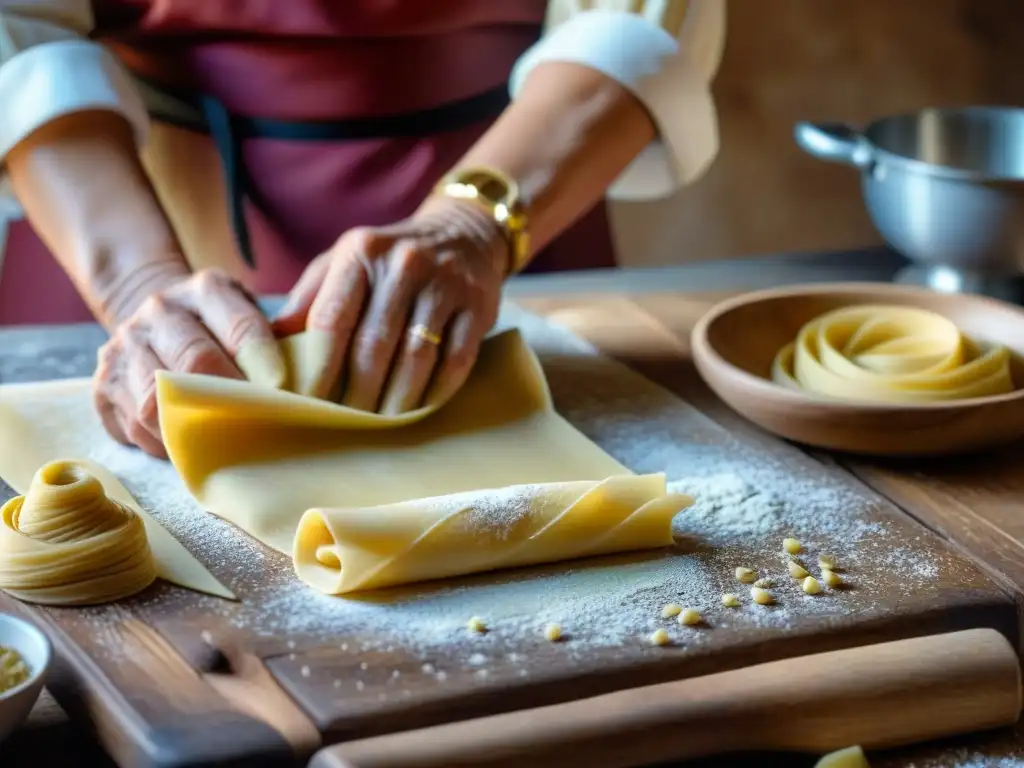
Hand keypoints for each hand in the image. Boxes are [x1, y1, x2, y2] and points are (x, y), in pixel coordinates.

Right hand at [94, 269, 283, 457]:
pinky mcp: (102, 384)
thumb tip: (306, 387)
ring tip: (224, 447)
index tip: (285, 393)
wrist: (155, 315)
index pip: (242, 327)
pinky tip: (188, 449)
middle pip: (195, 362)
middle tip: (259, 430)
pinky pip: (134, 426)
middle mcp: (160, 312)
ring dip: (193, 429)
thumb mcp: (248, 314)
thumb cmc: (220, 325)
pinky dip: (164, 445)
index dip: (265, 364)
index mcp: (205, 290)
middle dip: (231, 401)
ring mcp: (124, 347)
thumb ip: (274, 339)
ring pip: (156, 401)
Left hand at [272, 197, 508, 413]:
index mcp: (360, 253)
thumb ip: (309, 299)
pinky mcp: (478, 306)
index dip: (319, 369)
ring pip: (416, 357)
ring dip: (397, 399)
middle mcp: (403, 264)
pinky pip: (456, 360)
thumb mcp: (344, 261)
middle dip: (358, 393)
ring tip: (382, 424)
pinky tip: (422, 408)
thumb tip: (271, 345)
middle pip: (374, 345)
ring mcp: (445, 284)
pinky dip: (437, 391)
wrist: (463, 233)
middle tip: (346, 425)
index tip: (308, 405)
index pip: (333, 319)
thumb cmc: (389, 259)